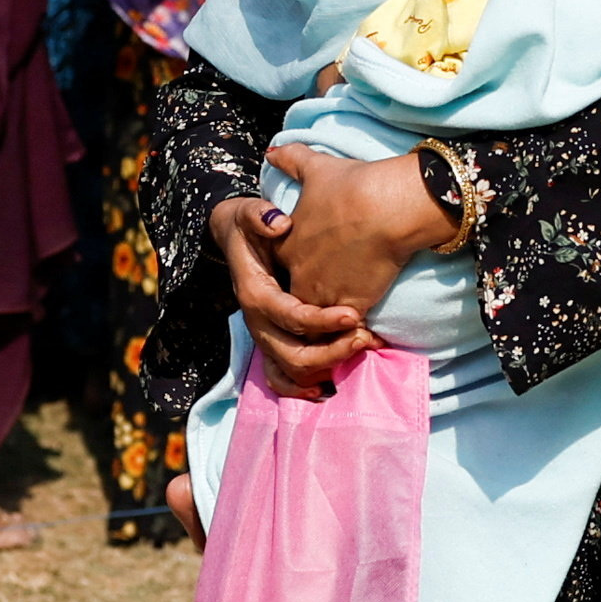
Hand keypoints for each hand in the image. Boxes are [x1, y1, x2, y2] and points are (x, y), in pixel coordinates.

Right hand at [208, 195, 372, 397]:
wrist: (235, 240)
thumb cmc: (249, 227)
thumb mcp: (249, 212)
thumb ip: (259, 215)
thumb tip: (281, 223)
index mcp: (255, 295)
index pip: (290, 317)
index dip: (322, 321)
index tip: (353, 314)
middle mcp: (258, 323)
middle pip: (293, 355)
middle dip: (331, 350)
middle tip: (365, 336)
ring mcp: (264, 337)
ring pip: (291, 372)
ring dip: (326, 367)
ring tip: (360, 348)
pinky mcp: (271, 343)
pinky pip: (281, 379)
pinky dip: (303, 388)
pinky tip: (329, 386)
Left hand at [261, 139, 453, 315]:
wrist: (386, 207)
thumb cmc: (351, 186)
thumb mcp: (315, 167)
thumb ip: (291, 160)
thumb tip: (271, 151)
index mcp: (288, 247)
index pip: (283, 268)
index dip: (301, 266)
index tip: (319, 263)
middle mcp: (301, 276)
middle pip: (297, 299)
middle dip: (311, 302)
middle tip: (332, 298)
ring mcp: (325, 294)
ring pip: (319, 320)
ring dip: (331, 320)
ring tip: (347, 320)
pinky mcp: (352, 307)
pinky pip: (347, 329)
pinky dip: (356, 328)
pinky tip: (367, 322)